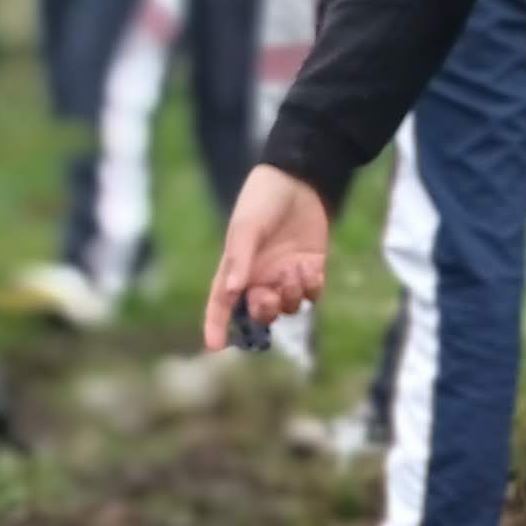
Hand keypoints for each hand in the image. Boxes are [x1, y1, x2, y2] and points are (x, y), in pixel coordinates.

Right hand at [205, 164, 333, 348]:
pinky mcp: (310, 270)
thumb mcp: (247, 227)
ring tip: (295, 269)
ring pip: (288, 306)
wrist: (300, 179)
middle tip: (270, 295)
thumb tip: (234, 290)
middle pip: (259, 312)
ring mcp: (285, 275)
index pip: (221, 303)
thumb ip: (241, 258)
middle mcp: (259, 277)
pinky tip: (310, 267)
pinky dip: (311, 288)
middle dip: (264, 311)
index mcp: (236, 268)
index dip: (216, 325)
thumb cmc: (262, 200)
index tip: (214, 346)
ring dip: (291, 295)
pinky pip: (311, 295)